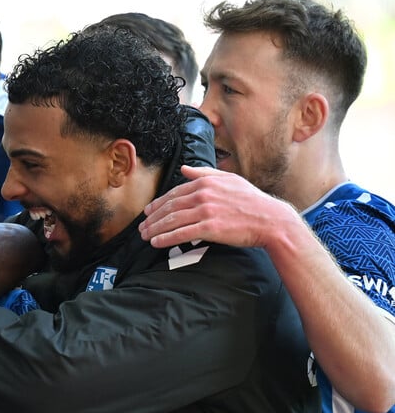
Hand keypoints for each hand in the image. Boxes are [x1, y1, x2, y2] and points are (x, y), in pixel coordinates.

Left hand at [139, 165, 297, 248]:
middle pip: (170, 207)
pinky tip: (156, 243)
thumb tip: (185, 169)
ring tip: (145, 236)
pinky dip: (166, 238)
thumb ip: (204, 174)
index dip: (158, 204)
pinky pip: (181, 234)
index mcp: (205, 183)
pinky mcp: (210, 228)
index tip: (148, 212)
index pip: (174, 193)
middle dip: (152, 218)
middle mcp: (203, 195)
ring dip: (155, 229)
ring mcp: (206, 211)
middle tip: (142, 227)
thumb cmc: (251, 201)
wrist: (271, 220)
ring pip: (172, 220)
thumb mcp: (229, 180)